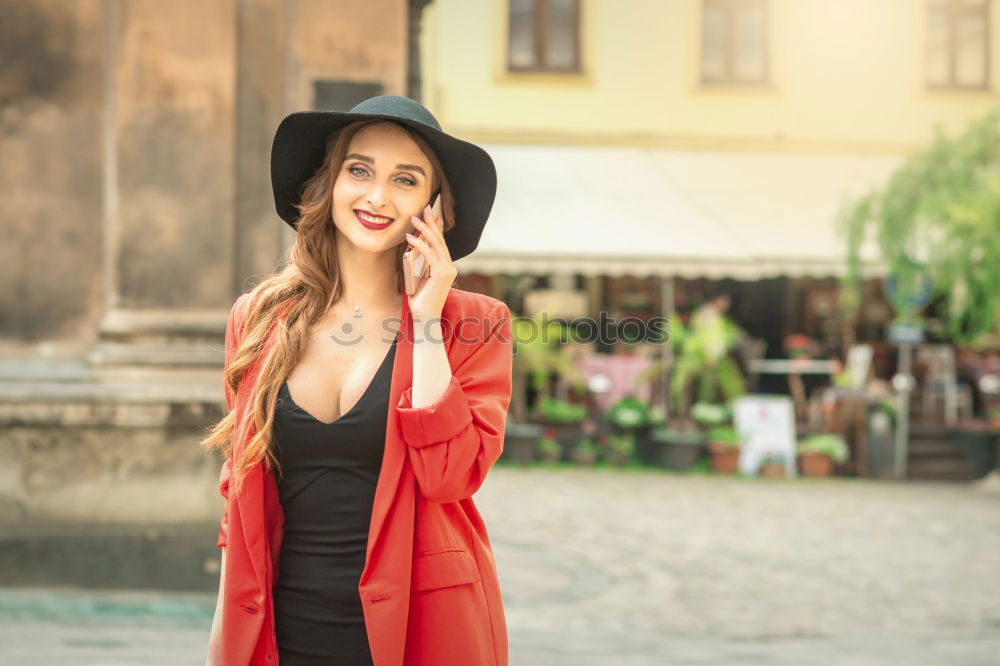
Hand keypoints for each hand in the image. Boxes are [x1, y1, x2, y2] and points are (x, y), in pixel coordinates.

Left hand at [405, 194, 454, 319]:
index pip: (441, 243)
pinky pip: (429, 255)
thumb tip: (412, 246)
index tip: (430, 214)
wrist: (425, 317)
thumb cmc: (420, 299)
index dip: (436, 227)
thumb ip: (419, 262)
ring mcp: (448, 269)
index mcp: (445, 266)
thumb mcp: (417, 276)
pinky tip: (410, 237)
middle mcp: (450, 266)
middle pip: (440, 240)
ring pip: (436, 244)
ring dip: (424, 229)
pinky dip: (419, 244)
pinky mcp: (442, 273)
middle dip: (431, 222)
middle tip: (425, 208)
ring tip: (414, 218)